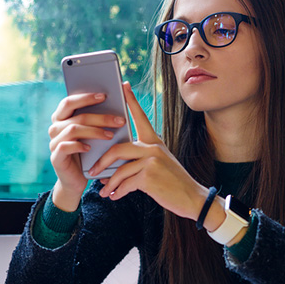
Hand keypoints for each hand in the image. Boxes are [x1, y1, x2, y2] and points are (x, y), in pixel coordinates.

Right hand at [47, 92, 127, 210]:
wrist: (76, 179)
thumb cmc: (88, 153)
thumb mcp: (92, 135)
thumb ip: (96, 121)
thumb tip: (115, 103)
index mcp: (62, 118)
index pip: (69, 101)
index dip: (86, 97)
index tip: (105, 95)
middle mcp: (55, 128)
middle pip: (76, 115)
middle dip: (99, 116)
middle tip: (118, 120)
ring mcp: (53, 142)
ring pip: (73, 129)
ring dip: (95, 131)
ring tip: (110, 135)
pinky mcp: (55, 157)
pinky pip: (66, 146)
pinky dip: (79, 145)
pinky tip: (90, 148)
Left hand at [89, 82, 211, 221]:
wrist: (192, 198)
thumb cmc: (173, 183)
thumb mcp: (159, 164)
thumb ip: (138, 161)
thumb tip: (111, 168)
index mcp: (155, 141)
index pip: (141, 116)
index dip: (131, 100)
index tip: (123, 86)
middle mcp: (153, 147)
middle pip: (118, 148)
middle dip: (102, 161)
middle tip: (92, 170)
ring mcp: (152, 161)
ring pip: (120, 169)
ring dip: (109, 182)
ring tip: (103, 190)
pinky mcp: (149, 176)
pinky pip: (125, 183)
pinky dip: (117, 191)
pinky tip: (114, 196)